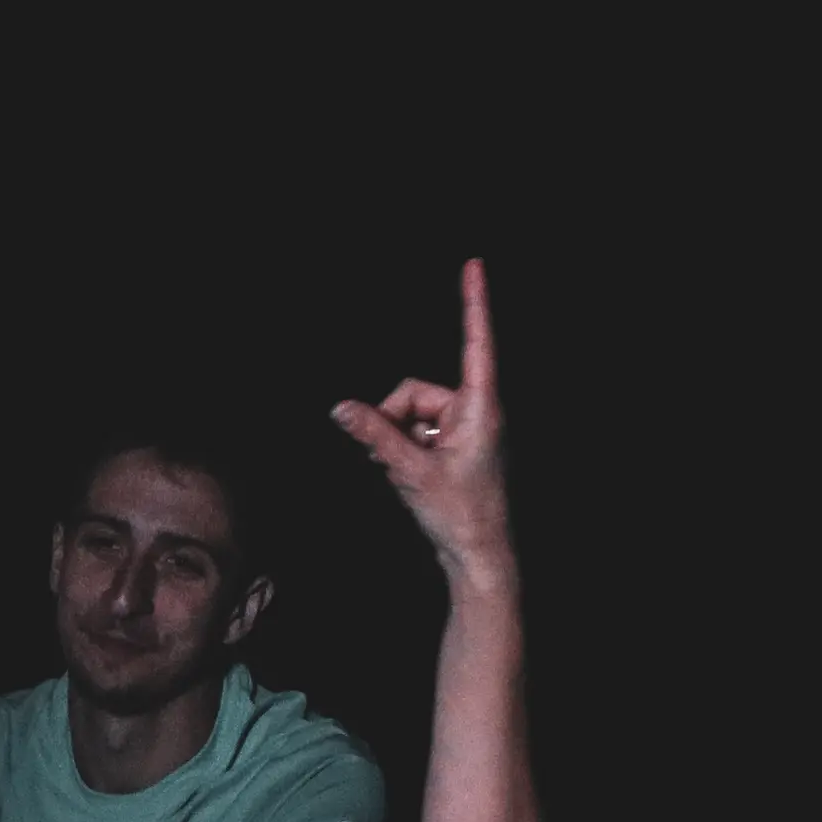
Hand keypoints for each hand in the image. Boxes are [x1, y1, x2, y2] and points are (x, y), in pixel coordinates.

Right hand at [331, 258, 510, 573]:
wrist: (478, 557)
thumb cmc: (459, 515)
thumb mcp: (410, 471)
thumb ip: (374, 434)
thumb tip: (340, 408)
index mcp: (481, 408)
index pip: (476, 343)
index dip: (473, 302)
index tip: (475, 264)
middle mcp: (477, 411)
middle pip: (417, 390)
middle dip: (395, 418)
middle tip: (393, 459)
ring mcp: (466, 429)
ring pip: (412, 412)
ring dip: (398, 438)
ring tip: (407, 474)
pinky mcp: (455, 445)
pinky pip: (417, 430)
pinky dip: (405, 448)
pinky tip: (410, 476)